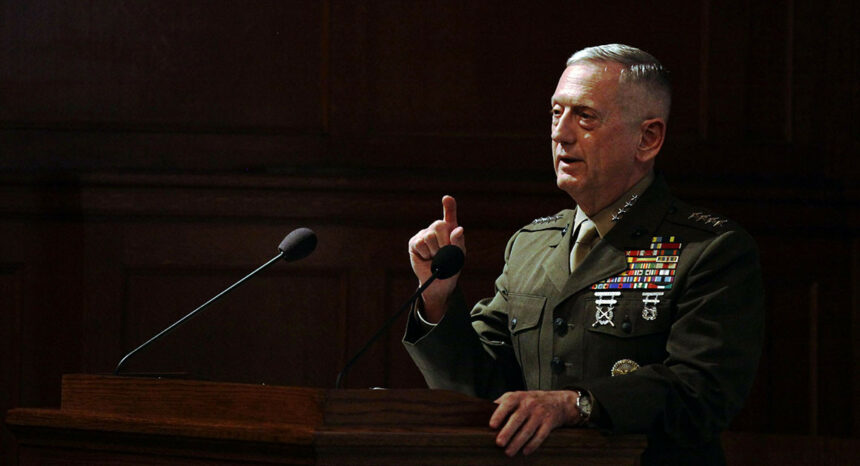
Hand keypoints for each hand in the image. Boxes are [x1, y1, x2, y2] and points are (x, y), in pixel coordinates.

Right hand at [408, 195, 465, 321]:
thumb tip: (458, 229)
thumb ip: (458, 242)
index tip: (447, 199)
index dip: (449, 206)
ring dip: (434, 251)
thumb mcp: (458, 255)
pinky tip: (426, 258)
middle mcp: (436, 229)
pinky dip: (425, 253)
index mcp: (450, 230)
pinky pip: (420, 243)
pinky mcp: (414, 242)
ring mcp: (424, 234)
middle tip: (444, 254)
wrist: (438, 283)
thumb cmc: (450, 267)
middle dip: (444, 242)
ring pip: (429, 236)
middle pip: (439, 226)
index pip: (450, 215)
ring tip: (435, 258)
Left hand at [490, 390, 579, 456]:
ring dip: (518, 442)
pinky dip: (533, 444)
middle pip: (517, 419)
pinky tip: (525, 451)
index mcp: (518, 397)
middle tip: (499, 443)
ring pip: (528, 430)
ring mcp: (540, 413)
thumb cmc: (531, 401)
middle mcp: (529, 404)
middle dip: (508, 432)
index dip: (499, 414)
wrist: (558, 402)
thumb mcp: (517, 397)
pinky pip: (540, 435)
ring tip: (508, 452)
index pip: (507, 404)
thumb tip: (482, 412)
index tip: (492, 426)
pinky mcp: (549, 423)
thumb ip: (502, 403)